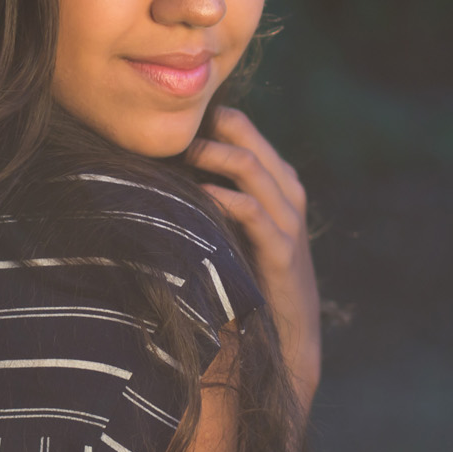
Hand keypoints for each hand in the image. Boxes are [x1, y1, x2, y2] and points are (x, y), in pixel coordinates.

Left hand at [183, 107, 320, 414]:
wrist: (290, 334)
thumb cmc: (252, 273)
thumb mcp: (236, 226)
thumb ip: (215, 193)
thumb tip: (162, 167)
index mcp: (277, 180)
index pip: (244, 127)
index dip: (208, 118)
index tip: (169, 123)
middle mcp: (287, 192)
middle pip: (248, 137)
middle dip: (208, 128)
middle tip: (172, 135)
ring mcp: (288, 219)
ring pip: (252, 166)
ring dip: (214, 155)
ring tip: (183, 154)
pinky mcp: (282, 250)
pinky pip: (254, 211)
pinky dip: (226, 197)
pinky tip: (201, 193)